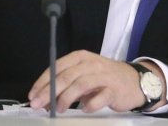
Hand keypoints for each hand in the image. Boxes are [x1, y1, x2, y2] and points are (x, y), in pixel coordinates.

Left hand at [27, 50, 160, 112]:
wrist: (135, 81)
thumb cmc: (105, 79)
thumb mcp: (84, 76)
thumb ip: (65, 85)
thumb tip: (43, 100)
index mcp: (82, 57)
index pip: (58, 66)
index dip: (43, 81)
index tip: (32, 95)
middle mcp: (92, 63)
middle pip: (68, 76)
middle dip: (50, 91)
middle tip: (38, 105)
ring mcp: (105, 76)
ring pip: (81, 84)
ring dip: (66, 98)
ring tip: (59, 109)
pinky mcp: (114, 89)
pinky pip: (100, 97)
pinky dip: (90, 105)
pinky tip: (85, 109)